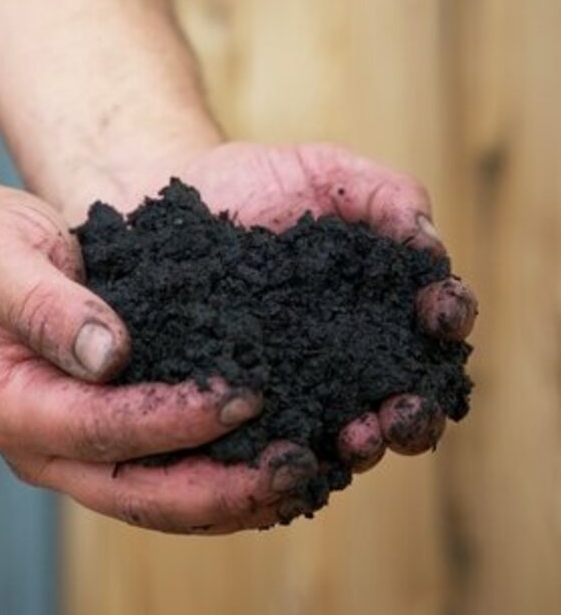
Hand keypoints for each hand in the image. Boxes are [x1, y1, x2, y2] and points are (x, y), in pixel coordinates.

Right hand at [0, 180, 312, 533]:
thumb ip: (46, 306)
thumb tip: (108, 354)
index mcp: (15, 406)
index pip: (102, 429)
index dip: (175, 420)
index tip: (244, 398)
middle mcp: (45, 447)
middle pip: (140, 493)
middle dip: (220, 488)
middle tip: (295, 465)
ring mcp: (75, 450)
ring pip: (158, 499)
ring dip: (229, 498)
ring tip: (299, 476)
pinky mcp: (105, 436)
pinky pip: (164, 474)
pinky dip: (217, 478)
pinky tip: (268, 464)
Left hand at [176, 141, 477, 473]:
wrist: (180, 205)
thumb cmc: (260, 182)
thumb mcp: (329, 173)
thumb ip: (387, 196)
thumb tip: (431, 247)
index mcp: (381, 300)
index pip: (433, 320)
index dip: (448, 318)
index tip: (439, 313)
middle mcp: (349, 351)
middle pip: (401, 396)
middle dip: (415, 412)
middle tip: (405, 412)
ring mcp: (299, 382)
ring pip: (346, 432)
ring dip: (365, 445)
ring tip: (357, 439)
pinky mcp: (246, 400)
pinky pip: (276, 439)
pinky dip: (293, 453)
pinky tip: (292, 454)